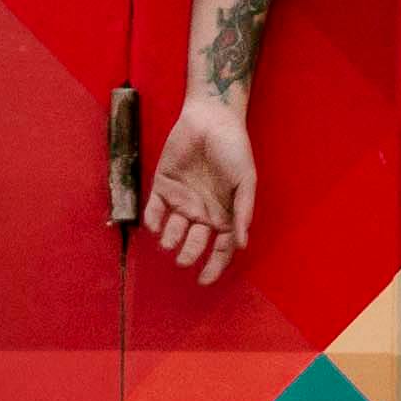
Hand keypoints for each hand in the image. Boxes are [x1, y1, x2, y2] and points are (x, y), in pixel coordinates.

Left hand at [147, 90, 258, 283]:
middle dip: (188, 255)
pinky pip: (154, 212)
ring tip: (170, 240)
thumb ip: (243, 212)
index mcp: (225, 214)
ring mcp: (181, 201)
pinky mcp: (162, 188)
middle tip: (184, 260)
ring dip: (170, 241)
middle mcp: (202, 212)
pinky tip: (157, 224)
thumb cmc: (233, 148)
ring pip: (172, 232)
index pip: (220, 249)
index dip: (214, 267)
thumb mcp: (246, 180)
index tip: (204, 281)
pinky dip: (153, 222)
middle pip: (194, 244)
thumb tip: (241, 245)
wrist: (210, 118)